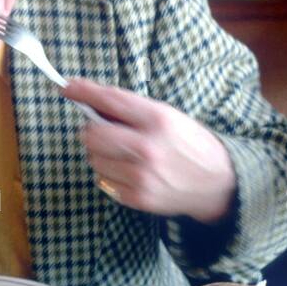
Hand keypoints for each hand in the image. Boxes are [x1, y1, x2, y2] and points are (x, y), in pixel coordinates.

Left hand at [61, 78, 236, 222]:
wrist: (218, 184)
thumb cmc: (190, 144)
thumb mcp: (169, 117)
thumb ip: (132, 110)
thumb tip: (91, 101)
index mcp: (158, 120)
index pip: (110, 101)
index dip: (84, 92)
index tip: (67, 88)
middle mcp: (147, 148)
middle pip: (92, 135)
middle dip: (92, 130)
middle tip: (103, 131)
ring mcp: (141, 176)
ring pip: (94, 159)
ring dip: (101, 154)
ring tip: (124, 154)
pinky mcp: (137, 197)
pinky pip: (103, 180)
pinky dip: (110, 174)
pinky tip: (130, 171)